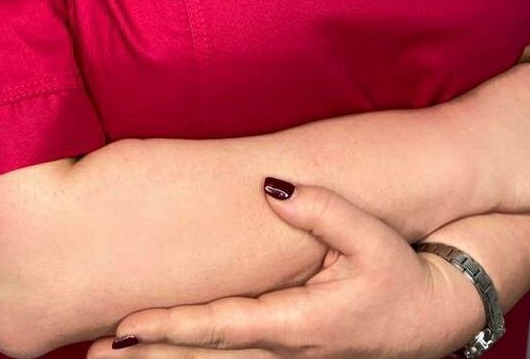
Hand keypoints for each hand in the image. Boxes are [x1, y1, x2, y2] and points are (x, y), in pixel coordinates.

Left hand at [85, 179, 469, 358]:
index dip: (170, 329)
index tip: (126, 327)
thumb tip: (271, 188)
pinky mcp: (291, 358)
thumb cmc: (403, 275)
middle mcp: (287, 353)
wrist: (437, 315)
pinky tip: (166, 355)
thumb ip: (322, 210)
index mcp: (301, 326)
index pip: (221, 328)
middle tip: (92, 357)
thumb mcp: (371, 237)